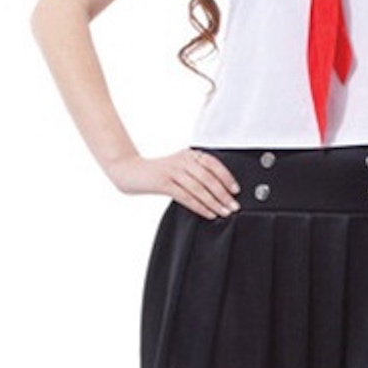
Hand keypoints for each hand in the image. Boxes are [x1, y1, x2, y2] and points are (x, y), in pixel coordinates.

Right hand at [107, 147, 240, 218]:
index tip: (236, 190)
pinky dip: (200, 206)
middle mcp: (183, 160)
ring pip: (199, 189)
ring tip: (224, 212)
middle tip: (234, 206)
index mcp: (190, 154)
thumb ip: (197, 172)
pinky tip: (209, 213)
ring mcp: (173, 171)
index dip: (227, 177)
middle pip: (209, 178)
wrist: (131, 171)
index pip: (213, 164)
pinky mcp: (164, 182)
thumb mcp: (180, 166)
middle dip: (223, 194)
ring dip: (214, 202)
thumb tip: (221, 189)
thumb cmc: (158, 172)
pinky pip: (186, 196)